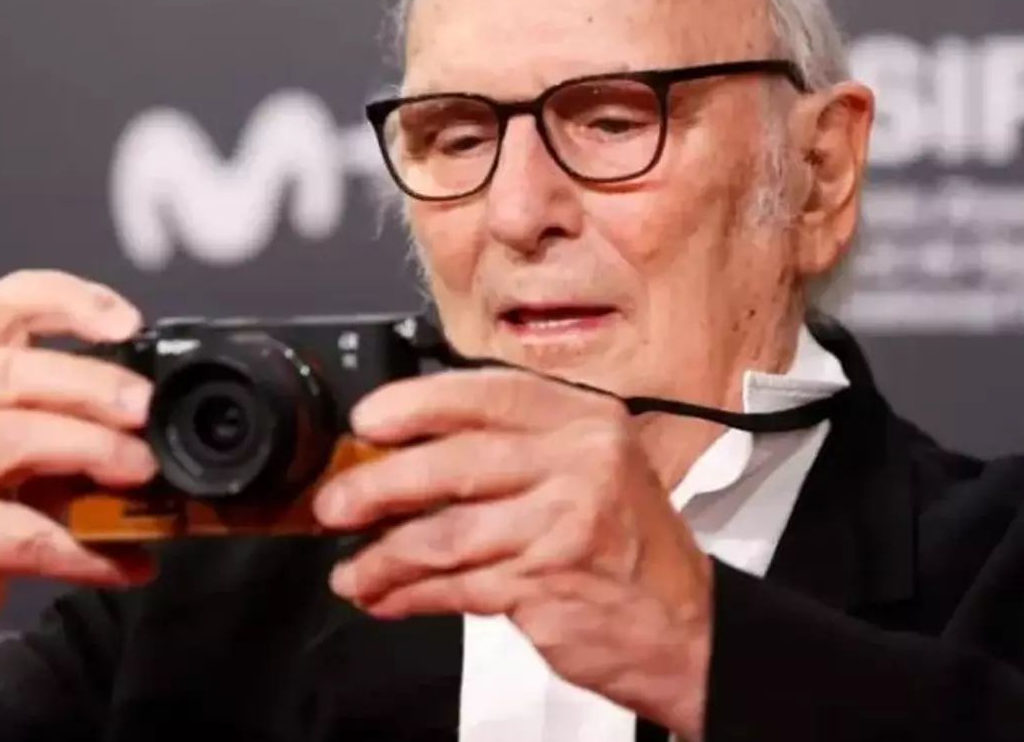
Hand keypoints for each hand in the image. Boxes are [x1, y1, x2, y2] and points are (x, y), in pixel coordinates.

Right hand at [0, 269, 159, 665]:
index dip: (71, 302)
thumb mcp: (4, 413)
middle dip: (92, 386)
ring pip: (13, 442)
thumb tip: (164, 407)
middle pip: (12, 373)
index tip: (130, 324)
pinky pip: (26, 537)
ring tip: (144, 469)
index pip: (7, 302)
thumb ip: (66, 394)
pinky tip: (131, 560)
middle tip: (147, 407)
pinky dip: (87, 551)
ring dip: (91, 450)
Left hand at [314, 369, 714, 738]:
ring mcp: (566, 523)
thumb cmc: (627, 548)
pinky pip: (457, 585)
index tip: (368, 421)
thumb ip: (517, 450)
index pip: (488, 394)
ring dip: (384, 555)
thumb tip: (409, 450)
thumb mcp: (591, 470)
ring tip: (353, 568)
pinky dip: (410, 594)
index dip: (417, 404)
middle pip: (455, 463)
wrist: (687, 629)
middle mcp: (581, 461)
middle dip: (379, 485)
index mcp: (586, 420)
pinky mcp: (548, 583)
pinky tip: (385, 596)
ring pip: (447, 532)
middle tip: (336, 502)